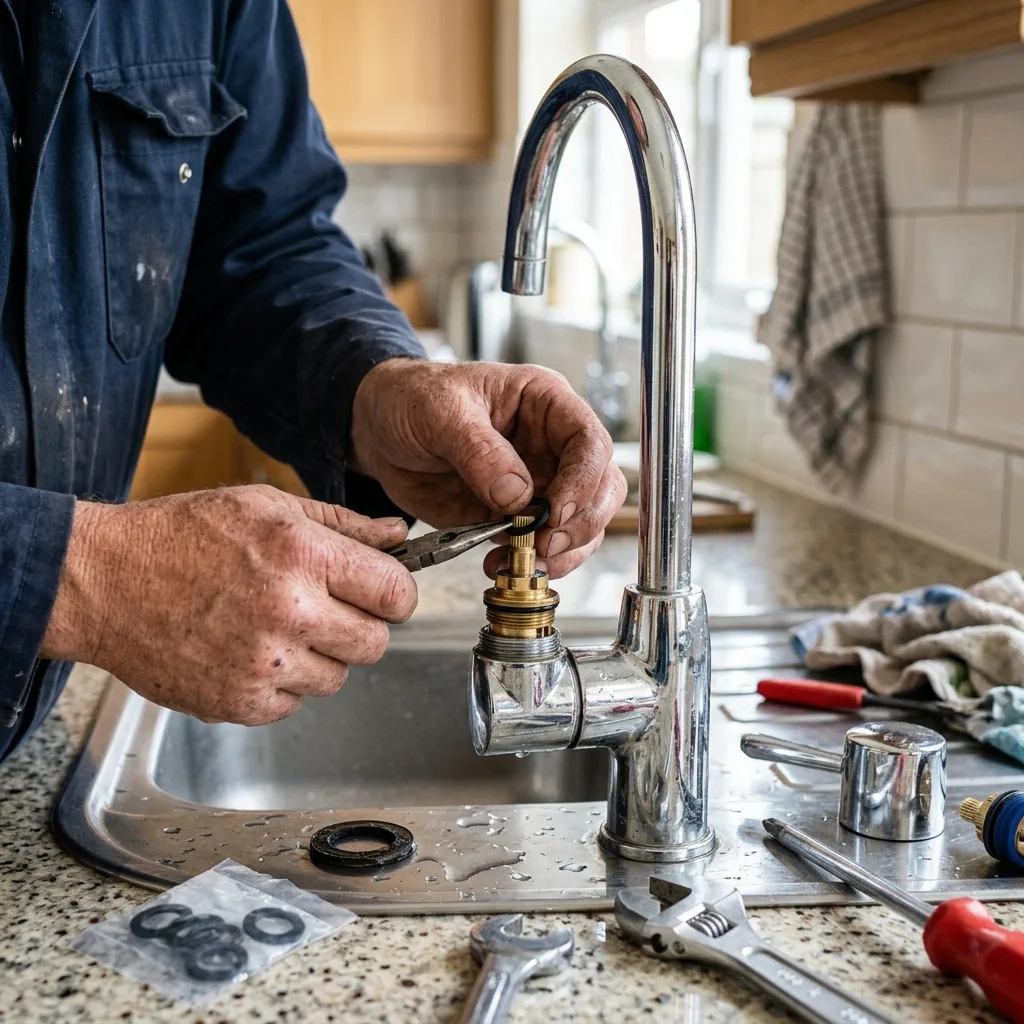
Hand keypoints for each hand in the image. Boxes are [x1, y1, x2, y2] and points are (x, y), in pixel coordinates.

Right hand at [41, 486, 416, 724]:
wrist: (105, 582)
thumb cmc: (182, 536)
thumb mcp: (267, 505)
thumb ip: (343, 524)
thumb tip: (397, 534)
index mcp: (304, 556)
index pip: (397, 594)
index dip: (394, 593)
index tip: (381, 592)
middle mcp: (290, 613)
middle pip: (376, 643)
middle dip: (359, 625)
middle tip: (324, 608)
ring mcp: (265, 664)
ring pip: (338, 677)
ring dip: (318, 656)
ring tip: (275, 626)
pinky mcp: (238, 703)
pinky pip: (293, 704)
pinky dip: (279, 684)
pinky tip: (248, 650)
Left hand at [350, 360, 627, 577]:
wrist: (379, 432)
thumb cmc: (412, 400)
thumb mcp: (439, 412)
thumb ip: (479, 450)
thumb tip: (517, 493)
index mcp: (544, 403)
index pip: (589, 441)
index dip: (583, 480)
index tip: (556, 511)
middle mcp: (551, 444)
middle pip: (601, 488)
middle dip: (580, 523)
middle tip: (545, 544)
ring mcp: (538, 483)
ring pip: (581, 524)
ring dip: (562, 552)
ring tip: (523, 561)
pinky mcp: (516, 515)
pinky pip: (543, 545)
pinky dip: (531, 563)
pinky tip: (500, 564)